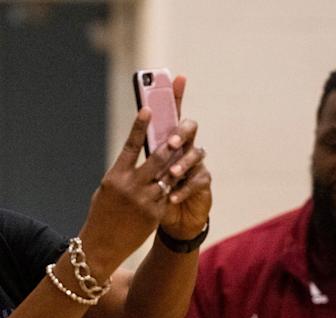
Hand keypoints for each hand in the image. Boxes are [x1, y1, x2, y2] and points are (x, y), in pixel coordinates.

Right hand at [80, 105, 210, 272]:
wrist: (101, 247)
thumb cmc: (101, 216)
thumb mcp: (106, 191)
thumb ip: (122, 174)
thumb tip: (136, 159)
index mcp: (115, 177)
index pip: (130, 146)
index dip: (140, 126)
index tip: (148, 109)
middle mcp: (130, 187)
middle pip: (157, 158)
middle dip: (170, 143)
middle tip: (180, 130)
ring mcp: (144, 201)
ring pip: (167, 175)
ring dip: (178, 163)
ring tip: (187, 151)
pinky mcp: (155, 214)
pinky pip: (168, 195)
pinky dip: (174, 185)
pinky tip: (181, 178)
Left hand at [154, 76, 211, 240]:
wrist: (170, 221)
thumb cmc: (151, 196)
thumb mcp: (140, 176)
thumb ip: (140, 156)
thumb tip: (132, 135)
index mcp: (167, 141)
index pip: (172, 115)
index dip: (176, 96)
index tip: (177, 78)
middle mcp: (184, 148)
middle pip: (188, 129)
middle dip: (180, 133)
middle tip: (171, 142)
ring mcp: (195, 164)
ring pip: (195, 154)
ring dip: (182, 163)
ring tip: (171, 174)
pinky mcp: (203, 183)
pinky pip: (198, 180)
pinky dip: (184, 189)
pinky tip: (173, 198)